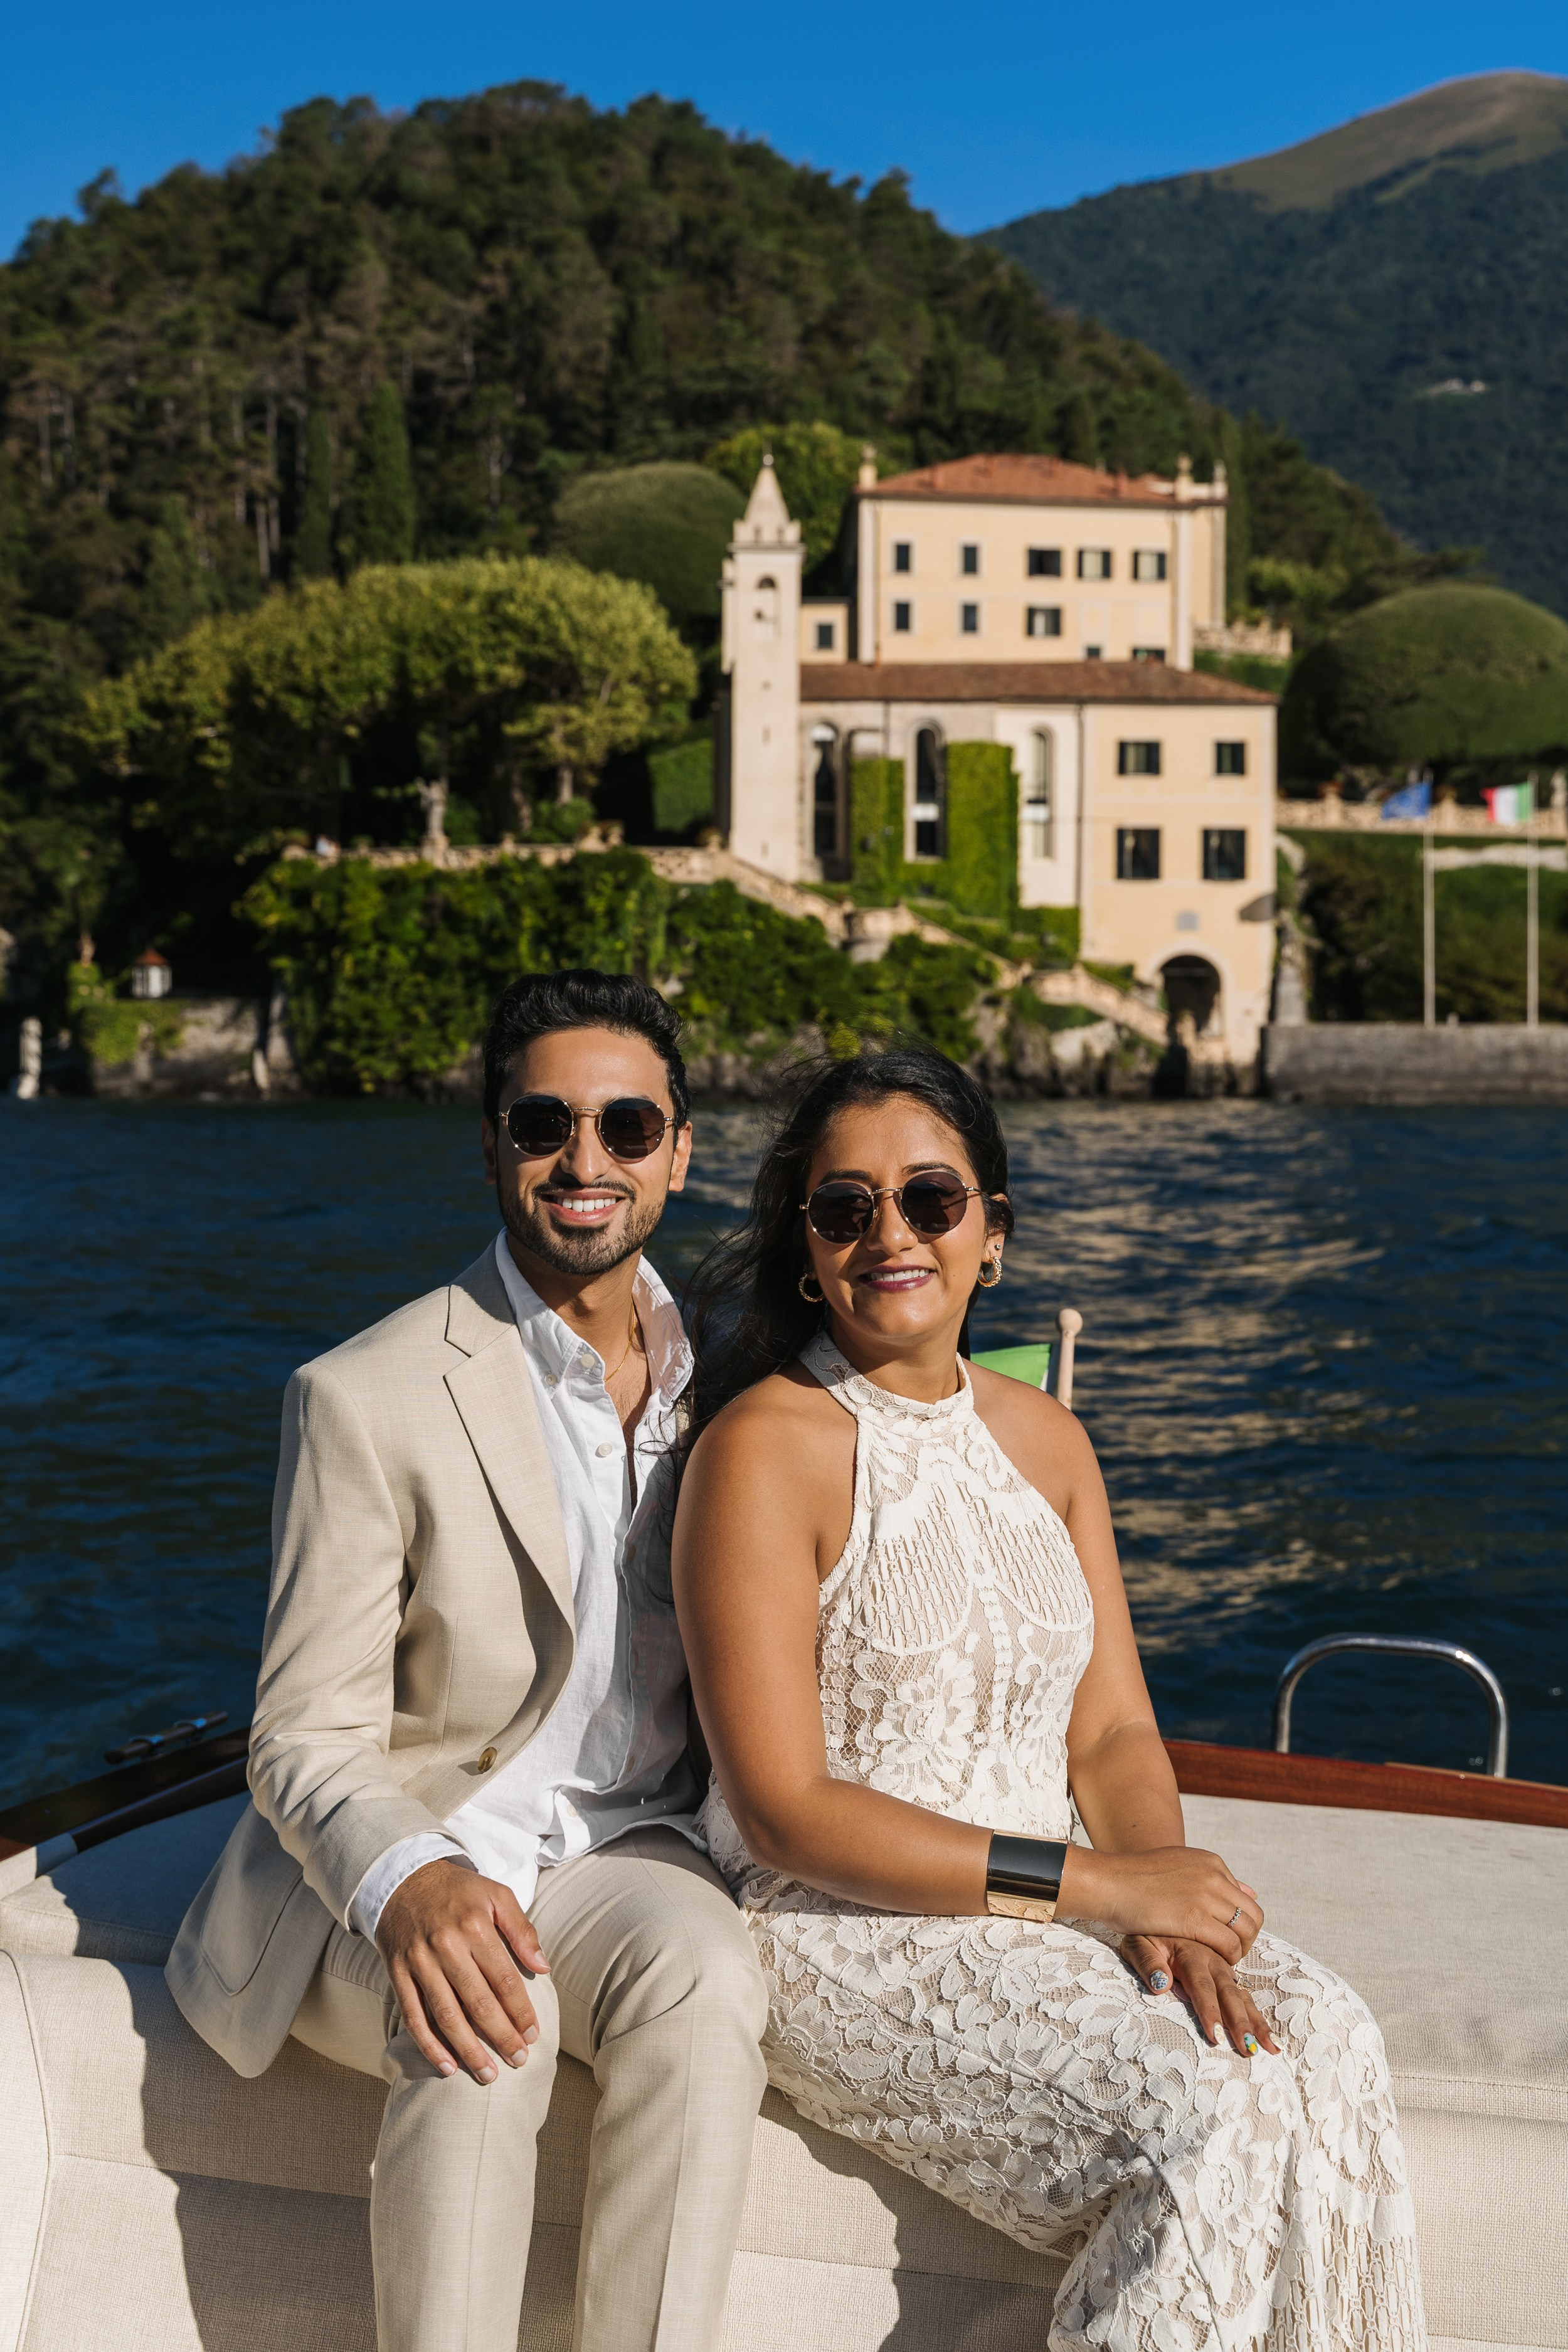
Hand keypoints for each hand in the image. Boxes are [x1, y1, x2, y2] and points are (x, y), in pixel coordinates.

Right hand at [376, 1858, 548, 2084]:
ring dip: (469, 2050)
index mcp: (475, 1925)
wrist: (402, 1878)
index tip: (534, 2034)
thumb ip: (521, 1929)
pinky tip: (447, 2066)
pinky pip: (413, 2016)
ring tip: (489, 2074)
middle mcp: (446, 1945)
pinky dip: (429, 2045)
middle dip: (501, 2036)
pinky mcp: (397, 1973)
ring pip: (447, 2016)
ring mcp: (419, 1961)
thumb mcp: (496, 1894)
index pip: (504, 1979)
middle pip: (478, 2002)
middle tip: (519, 2060)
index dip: (521, 2011)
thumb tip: (542, 1967)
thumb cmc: (457, 1890)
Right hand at [1062, 1843, 1262, 1962]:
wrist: (1109, 1881)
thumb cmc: (1136, 1878)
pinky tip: (1211, 1961)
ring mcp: (1205, 1895)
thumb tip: (1251, 1890)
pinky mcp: (1194, 1918)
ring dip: (1239, 1950)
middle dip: (1247, 1938)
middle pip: (1253, 1915)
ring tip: (1221, 1960)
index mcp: (1211, 1863)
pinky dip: (1227, 1958)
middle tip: (1229, 1952)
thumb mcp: (1179, 1866)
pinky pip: (1228, 1944)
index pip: (1245, 1898)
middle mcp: (1214, 1876)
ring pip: (1245, 1931)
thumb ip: (1213, 1879)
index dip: (1238, 1923)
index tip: (1224, 1936)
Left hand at [1122, 1934, 1278, 2057]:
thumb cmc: (1143, 1931)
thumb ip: (1147, 1961)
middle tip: (1248, 2050)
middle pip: (1229, 1992)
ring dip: (1256, 2020)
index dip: (1209, 2010)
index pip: (1201, 1985)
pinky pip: (1245, 1991)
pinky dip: (1257, 2014)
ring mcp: (1221, 1964)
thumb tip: (1161, 1984)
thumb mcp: (1135, 1942)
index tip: (1215, 2037)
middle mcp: (1211, 1958)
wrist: (1154, 1906)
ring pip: (1242, 1994)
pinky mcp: (1226, 1969)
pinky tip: (1269, 2035)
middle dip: (1239, 2022)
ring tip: (1271, 2047)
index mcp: (1190, 1952)